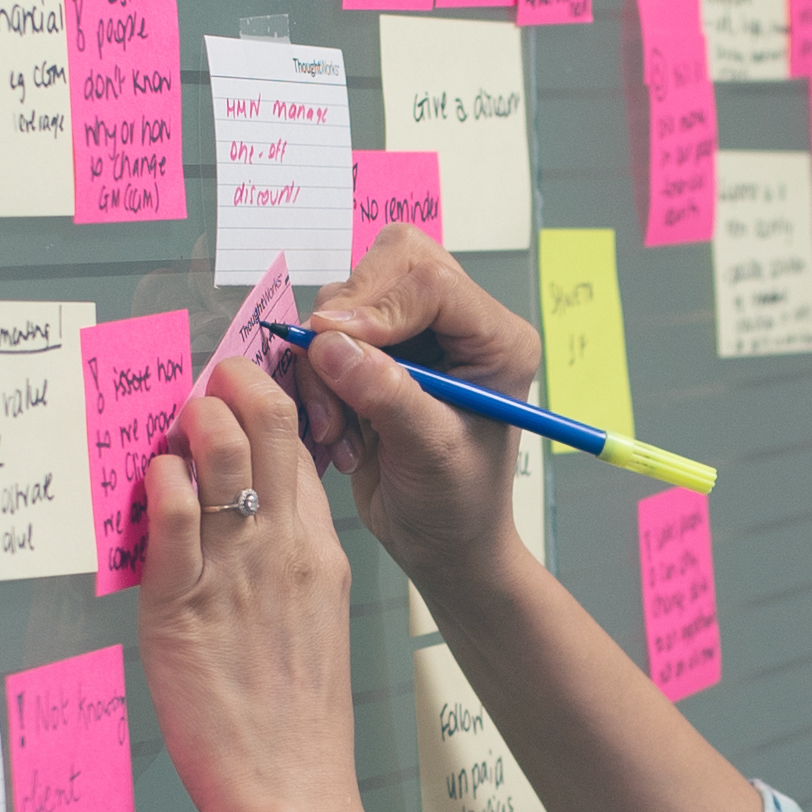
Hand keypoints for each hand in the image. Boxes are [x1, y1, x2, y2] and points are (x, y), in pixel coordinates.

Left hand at [132, 329, 381, 811]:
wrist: (291, 787)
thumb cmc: (296, 719)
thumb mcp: (311, 620)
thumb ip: (283, 563)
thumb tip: (245, 519)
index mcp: (317, 549)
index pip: (301, 444)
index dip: (269, 399)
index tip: (241, 386)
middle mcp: (283, 547)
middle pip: (268, 426)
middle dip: (232, 384)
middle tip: (205, 383)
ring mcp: (235, 570)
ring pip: (220, 454)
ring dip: (192, 422)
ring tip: (175, 429)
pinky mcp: (184, 603)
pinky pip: (171, 515)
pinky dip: (159, 482)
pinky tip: (154, 481)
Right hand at [296, 227, 540, 595]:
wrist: (442, 546)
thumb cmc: (457, 507)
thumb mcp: (430, 453)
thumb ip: (386, 394)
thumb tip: (330, 344)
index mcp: (495, 339)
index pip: (431, 283)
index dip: (377, 306)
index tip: (330, 344)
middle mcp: (456, 324)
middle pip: (390, 264)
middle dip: (347, 322)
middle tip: (333, 387)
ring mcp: (412, 334)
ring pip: (346, 298)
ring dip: (326, 362)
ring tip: (340, 430)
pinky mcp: (374, 353)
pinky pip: (324, 333)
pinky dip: (315, 378)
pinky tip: (336, 430)